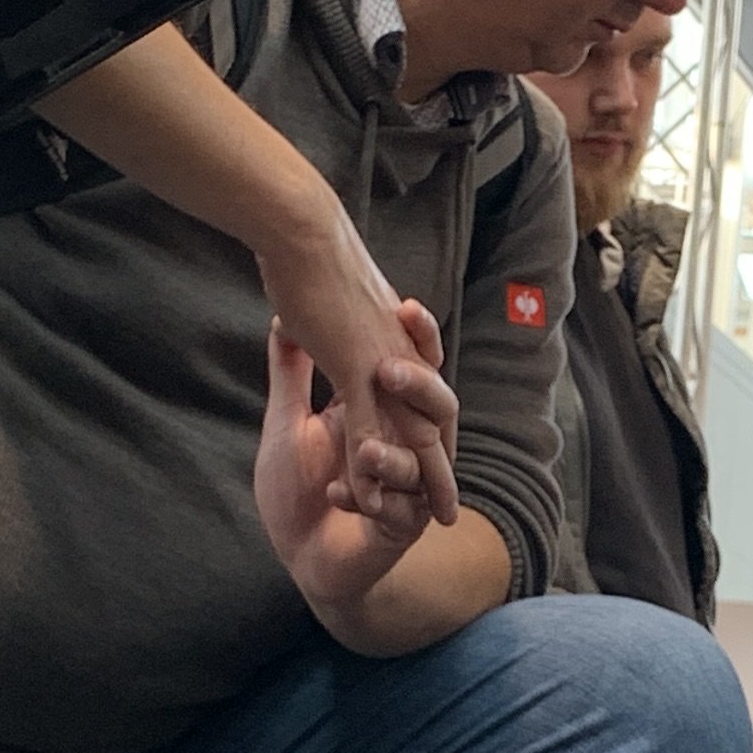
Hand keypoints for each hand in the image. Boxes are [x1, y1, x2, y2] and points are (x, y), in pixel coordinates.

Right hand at [252, 208, 458, 540]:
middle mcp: (401, 357)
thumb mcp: (321, 300)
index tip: (433, 468)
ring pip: (412, 436)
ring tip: (432, 521)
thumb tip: (302, 322)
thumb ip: (320, 324)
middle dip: (441, 473)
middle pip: (431, 427)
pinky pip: (371, 429)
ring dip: (422, 482)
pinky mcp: (360, 368)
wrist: (303, 231)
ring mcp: (385, 365)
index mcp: (396, 342)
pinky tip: (367, 501)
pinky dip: (370, 469)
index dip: (430, 438)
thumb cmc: (306, 253)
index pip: (423, 400)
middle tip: (449, 513)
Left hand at [255, 322, 430, 632]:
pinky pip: (402, 511)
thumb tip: (283, 319)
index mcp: (387, 414)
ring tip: (364, 450)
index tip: (404, 306)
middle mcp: (409, 446)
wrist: (296, 558)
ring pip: (426, 460)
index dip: (418, 339)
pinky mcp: (402, 527)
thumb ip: (290, 372)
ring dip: (394, 455)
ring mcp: (410, 488)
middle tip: (386, 371)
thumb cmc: (295, 490)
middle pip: (438, 407)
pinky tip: (338, 494)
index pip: (414, 368)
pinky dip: (370, 499)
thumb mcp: (285, 423)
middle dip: (419, 389)